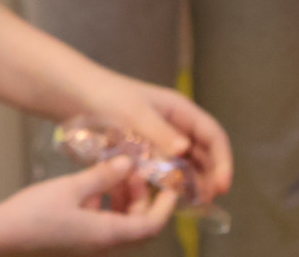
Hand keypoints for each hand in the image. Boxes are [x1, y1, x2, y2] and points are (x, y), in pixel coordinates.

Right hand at [0, 157, 178, 255]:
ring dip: (123, 197)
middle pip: (138, 222)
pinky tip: (92, 183)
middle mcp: (103, 243)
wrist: (3, 233)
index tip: (170, 183)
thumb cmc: (36, 213)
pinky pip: (103, 221)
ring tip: (115, 169)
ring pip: (121, 221)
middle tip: (135, 167)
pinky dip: (105, 202)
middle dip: (142, 195)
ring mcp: (90, 243)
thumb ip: (103, 175)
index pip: (152, 225)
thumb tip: (129, 163)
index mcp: (108, 234)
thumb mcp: (72, 188)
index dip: (165, 205)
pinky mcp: (78, 238)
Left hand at [80, 73, 232, 201]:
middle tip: (205, 201)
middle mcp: (175, 125)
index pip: (213, 135)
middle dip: (209, 177)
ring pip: (186, 164)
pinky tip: (168, 197)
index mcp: (179, 111)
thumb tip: (186, 148)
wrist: (76, 95)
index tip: (222, 186)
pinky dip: (170, 183)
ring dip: (191, 183)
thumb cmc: (108, 97)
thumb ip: (160, 132)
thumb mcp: (135, 113)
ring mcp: (160, 139)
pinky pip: (165, 170)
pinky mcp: (145, 151)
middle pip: (203, 153)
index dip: (223, 161)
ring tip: (191, 204)